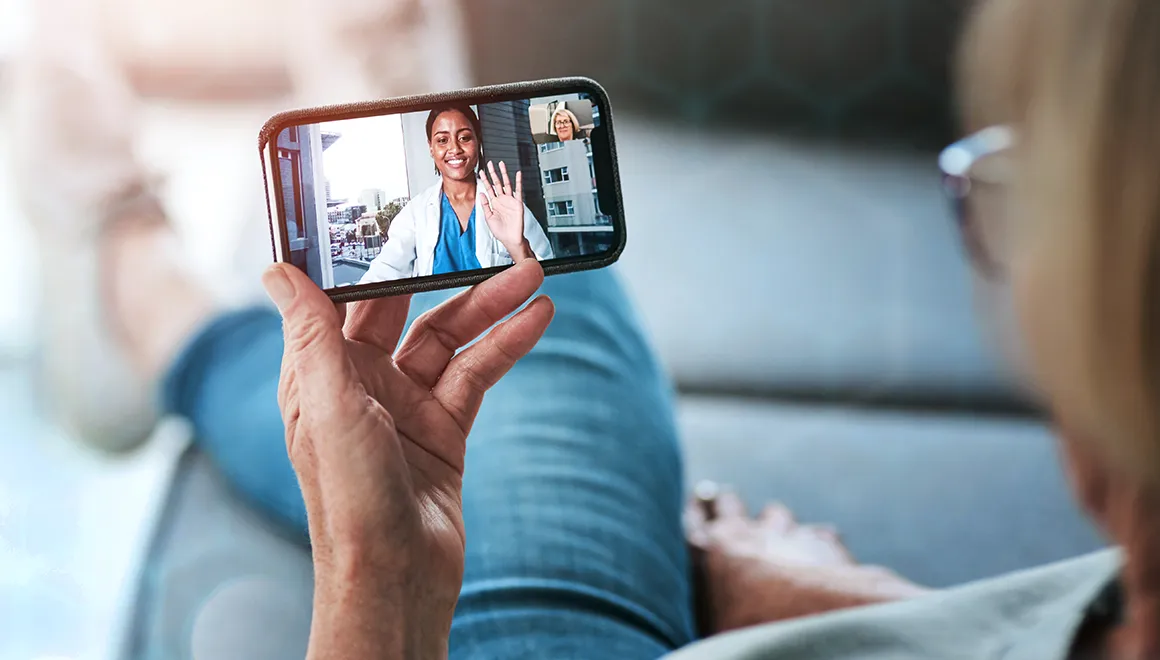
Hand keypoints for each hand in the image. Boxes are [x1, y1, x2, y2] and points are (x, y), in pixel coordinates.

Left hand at [262, 259, 553, 659]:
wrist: (397, 575)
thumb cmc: (349, 499)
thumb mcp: (328, 407)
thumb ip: (312, 335)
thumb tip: (279, 271)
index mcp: (321, 374)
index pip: (346, 299)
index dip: (372, 258)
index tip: (398, 215)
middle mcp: (363, 384)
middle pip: (409, 311)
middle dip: (448, 277)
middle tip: (486, 241)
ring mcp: (407, 406)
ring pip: (451, 340)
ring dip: (490, 308)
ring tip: (533, 278)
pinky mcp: (445, 428)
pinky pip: (477, 375)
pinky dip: (505, 346)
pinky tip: (534, 322)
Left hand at [479, 161, 532, 260]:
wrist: (510, 239)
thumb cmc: (500, 231)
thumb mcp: (488, 218)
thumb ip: (485, 205)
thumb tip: (481, 194)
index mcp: (494, 203)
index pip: (488, 188)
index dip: (484, 180)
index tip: (480, 172)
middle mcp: (502, 200)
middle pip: (497, 183)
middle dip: (493, 173)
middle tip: (489, 164)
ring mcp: (510, 201)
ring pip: (507, 184)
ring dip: (504, 174)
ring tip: (501, 165)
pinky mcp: (517, 203)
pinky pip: (518, 191)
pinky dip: (518, 182)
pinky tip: (518, 175)